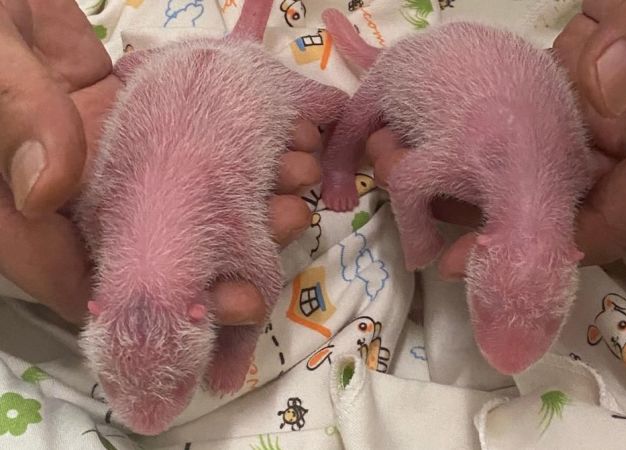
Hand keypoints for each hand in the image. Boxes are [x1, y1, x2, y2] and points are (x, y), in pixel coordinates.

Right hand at [0, 0, 318, 324]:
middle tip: (281, 234)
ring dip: (249, 199)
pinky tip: (287, 142)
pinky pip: (199, 146)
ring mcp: (110, 157)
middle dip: (222, 256)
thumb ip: (15, 119)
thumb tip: (49, 191)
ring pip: (185, 198)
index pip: (76, 279)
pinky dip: (246, 148)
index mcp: (16, 207)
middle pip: (150, 248)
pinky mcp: (139, 121)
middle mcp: (69, 195)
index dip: (149, 304)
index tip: (216, 306)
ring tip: (296, 185)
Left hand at [368, 0, 625, 276]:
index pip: (606, 226)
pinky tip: (427, 118)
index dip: (536, 247)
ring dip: (465, 163)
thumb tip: (602, 89)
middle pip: (552, 201)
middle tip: (403, 193)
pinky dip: (478, 117)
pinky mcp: (580, 78)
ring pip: (528, 158)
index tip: (466, 256)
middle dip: (479, 208)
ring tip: (394, 156)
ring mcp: (606, 115)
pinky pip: (524, 109)